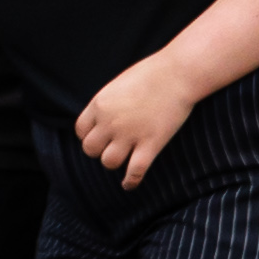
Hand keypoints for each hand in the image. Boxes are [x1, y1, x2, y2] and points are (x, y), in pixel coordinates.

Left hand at [73, 54, 201, 187]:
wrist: (177, 74)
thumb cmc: (150, 74)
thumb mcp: (118, 84)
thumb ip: (107, 104)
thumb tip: (103, 119)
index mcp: (99, 104)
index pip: (81, 131)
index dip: (88, 136)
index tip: (99, 137)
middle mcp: (109, 122)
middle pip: (91, 149)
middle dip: (98, 151)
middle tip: (110, 148)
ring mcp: (130, 135)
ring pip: (109, 162)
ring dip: (114, 163)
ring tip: (122, 160)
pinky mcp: (150, 144)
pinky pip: (134, 171)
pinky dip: (130, 182)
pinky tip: (128, 185)